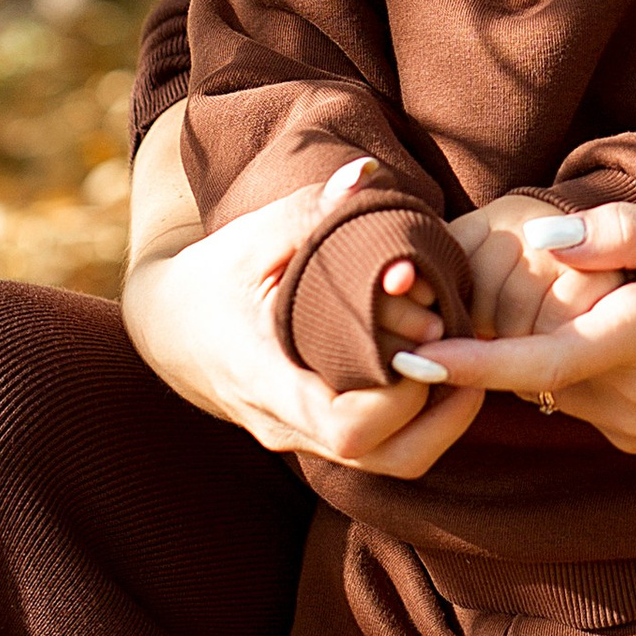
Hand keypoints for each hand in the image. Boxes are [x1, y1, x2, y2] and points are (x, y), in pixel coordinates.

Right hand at [122, 116, 480, 479]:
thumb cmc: (213, 276)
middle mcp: (288, 424)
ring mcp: (305, 437)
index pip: (347, 427)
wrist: (169, 327)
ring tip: (462, 359)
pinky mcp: (318, 435)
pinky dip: (419, 414)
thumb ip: (310, 211)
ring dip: (439, 420)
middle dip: (442, 416)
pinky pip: (382, 446)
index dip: (402, 398)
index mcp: (268, 382)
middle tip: (466, 355)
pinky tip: (435, 365)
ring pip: (391, 461)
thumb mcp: (252, 237)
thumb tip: (365, 175)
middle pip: (386, 458)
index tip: (424, 345)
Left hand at [415, 205, 635, 453]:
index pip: (531, 362)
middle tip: (463, 288)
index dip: (464, 362)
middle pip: (532, 370)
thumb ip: (621, 235)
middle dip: (494, 337)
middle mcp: (633, 399)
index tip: (404, 354)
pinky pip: (588, 399)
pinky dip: (578, 365)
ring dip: (542, 349)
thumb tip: (545, 240)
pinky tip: (611, 326)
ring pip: (557, 386)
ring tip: (564, 297)